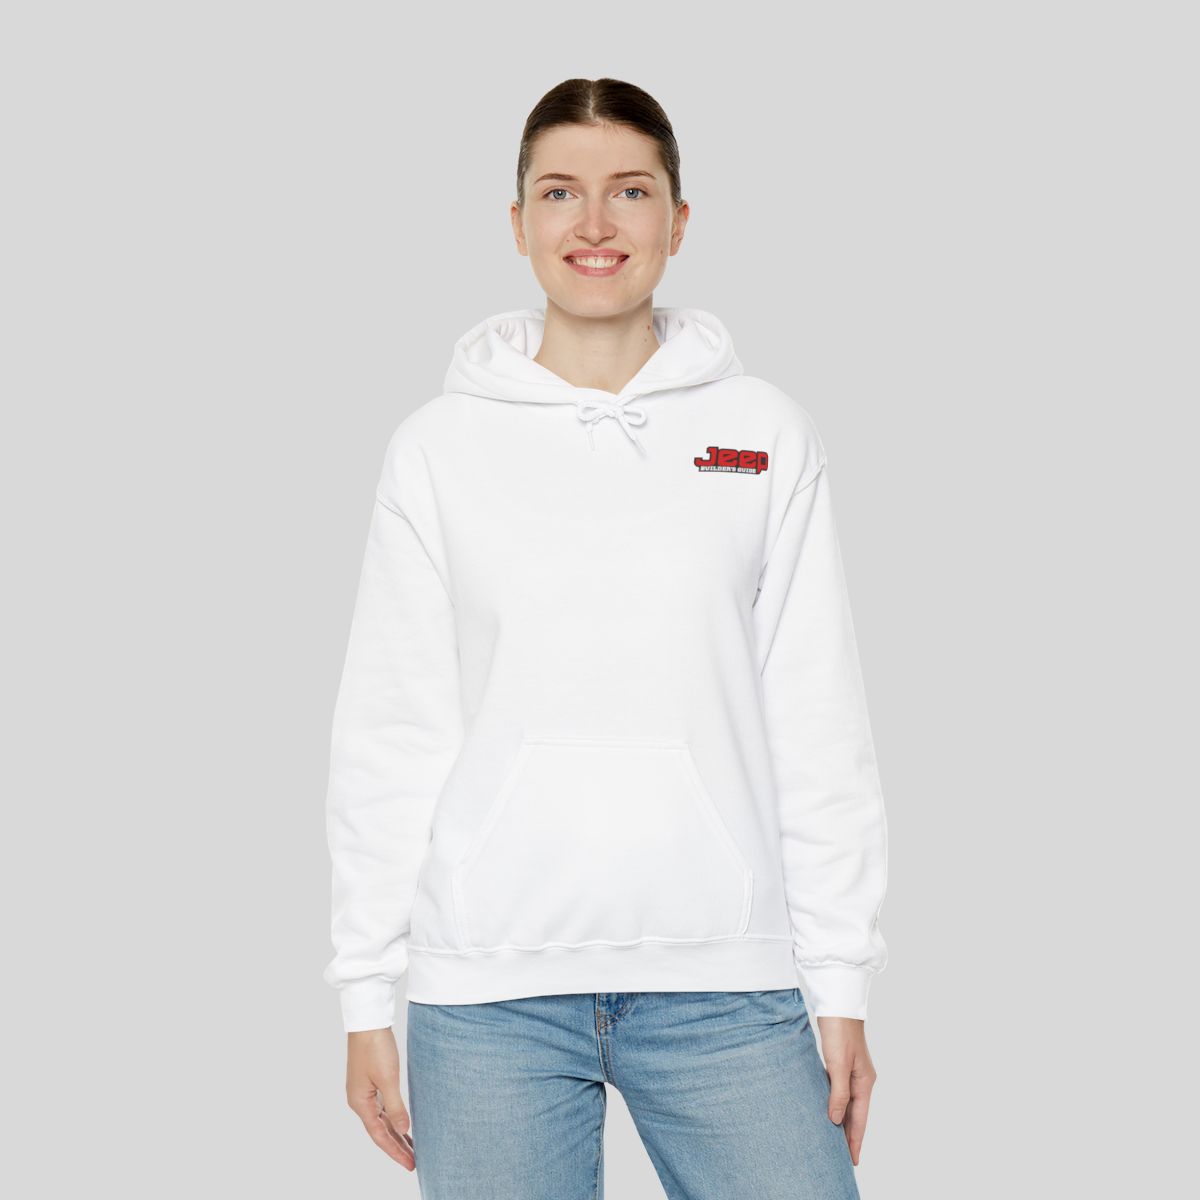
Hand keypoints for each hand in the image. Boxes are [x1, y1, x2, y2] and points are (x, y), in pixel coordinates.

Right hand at [345, 1027, 414, 1169]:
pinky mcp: (370, 1081)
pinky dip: (393, 1119)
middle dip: (396, 1147)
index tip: (410, 1164)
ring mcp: (364, 1091)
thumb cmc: (375, 1047)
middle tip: (414, 1161)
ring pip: (381, 1120)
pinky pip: (382, 1108)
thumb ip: (395, 1107)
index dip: (395, 1151)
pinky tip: (402, 1124)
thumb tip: (403, 1130)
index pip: (379, 1136)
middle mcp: (359, 1100)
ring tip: (411, 1148)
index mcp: (360, 1103)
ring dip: (396, 1134)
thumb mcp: (388, 1078)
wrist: (368, 1020)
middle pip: (380, 1131)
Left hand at [815, 1016, 876, 1165]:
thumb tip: (836, 1120)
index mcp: (864, 1082)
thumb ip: (838, 1093)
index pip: (860, 1120)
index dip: (855, 1141)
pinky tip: (829, 1109)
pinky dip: (837, 1104)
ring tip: (835, 1139)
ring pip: (848, 1103)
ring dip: (843, 1120)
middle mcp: (861, 1079)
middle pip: (856, 1114)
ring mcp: (853, 1071)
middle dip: (850, 1135)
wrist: (838, 1003)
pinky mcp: (843, 1063)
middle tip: (842, 1157)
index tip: (852, 1161)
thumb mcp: (838, 1064)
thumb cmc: (840, 1031)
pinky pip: (841, 1091)